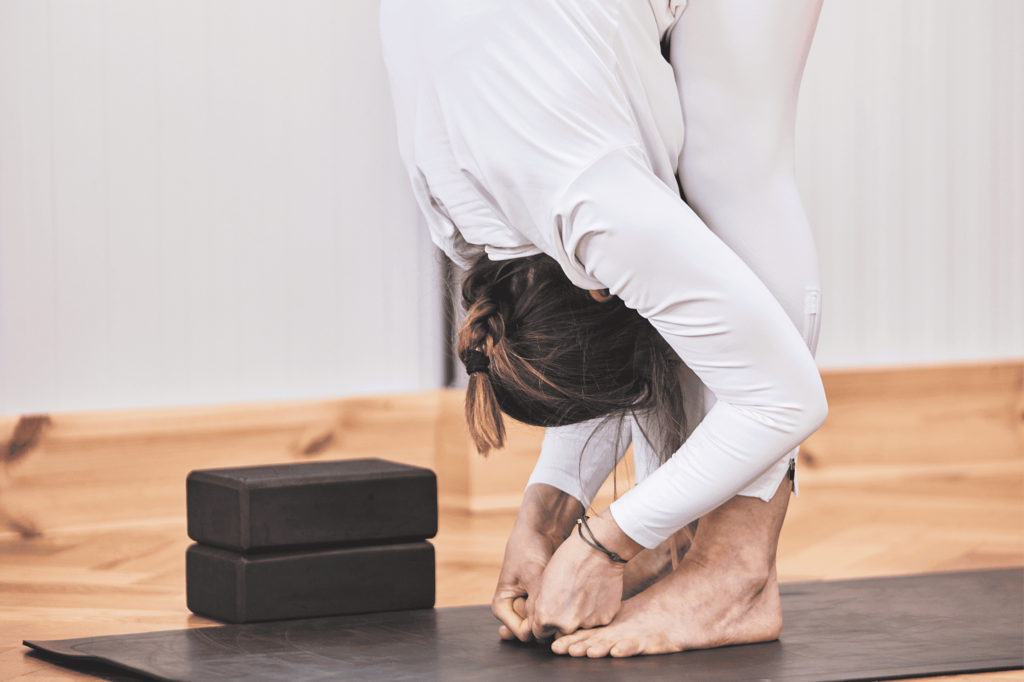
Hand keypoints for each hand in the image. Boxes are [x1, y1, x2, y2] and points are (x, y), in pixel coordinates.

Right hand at [492, 484, 582, 641]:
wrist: (543, 528)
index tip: (546, 610)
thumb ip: (536, 606)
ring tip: (562, 599)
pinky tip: (568, 599)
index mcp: (502, 604)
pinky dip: (559, 609)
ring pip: (543, 623)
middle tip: (556, 604)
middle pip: (531, 630)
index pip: (519, 631)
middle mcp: (515, 607)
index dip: (535, 626)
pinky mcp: (544, 598)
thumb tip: (541, 632)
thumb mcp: (533, 578)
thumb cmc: (531, 549)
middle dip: (545, 621)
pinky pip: (552, 612)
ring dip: (553, 614)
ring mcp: (530, 603)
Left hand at [530, 510, 641, 638]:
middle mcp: (565, 625)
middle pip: (561, 633)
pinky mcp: (605, 619)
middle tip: (569, 602)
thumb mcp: (543, 583)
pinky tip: (596, 593)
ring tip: (584, 594)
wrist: (596, 551)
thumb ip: (540, 606)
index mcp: (546, 617)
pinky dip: (596, 611)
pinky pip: (597, 620)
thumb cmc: (566, 560)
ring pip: (580, 627)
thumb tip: (540, 620)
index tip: (550, 613)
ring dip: (580, 617)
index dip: (544, 623)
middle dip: (562, 623)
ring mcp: (587, 624)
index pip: (540, 633)